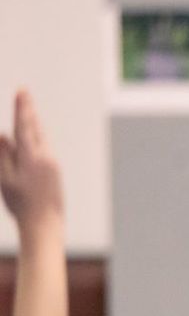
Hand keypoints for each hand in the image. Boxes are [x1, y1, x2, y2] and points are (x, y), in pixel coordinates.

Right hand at [0, 90, 62, 232]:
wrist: (45, 224)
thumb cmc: (21, 204)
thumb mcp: (5, 179)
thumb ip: (3, 155)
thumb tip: (2, 134)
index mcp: (31, 157)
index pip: (25, 126)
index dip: (22, 108)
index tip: (22, 91)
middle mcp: (46, 157)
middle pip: (36, 129)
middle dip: (28, 112)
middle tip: (25, 95)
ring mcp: (52, 165)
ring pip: (41, 139)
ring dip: (34, 125)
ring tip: (29, 111)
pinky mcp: (55, 172)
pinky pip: (44, 150)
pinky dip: (37, 139)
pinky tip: (35, 137)